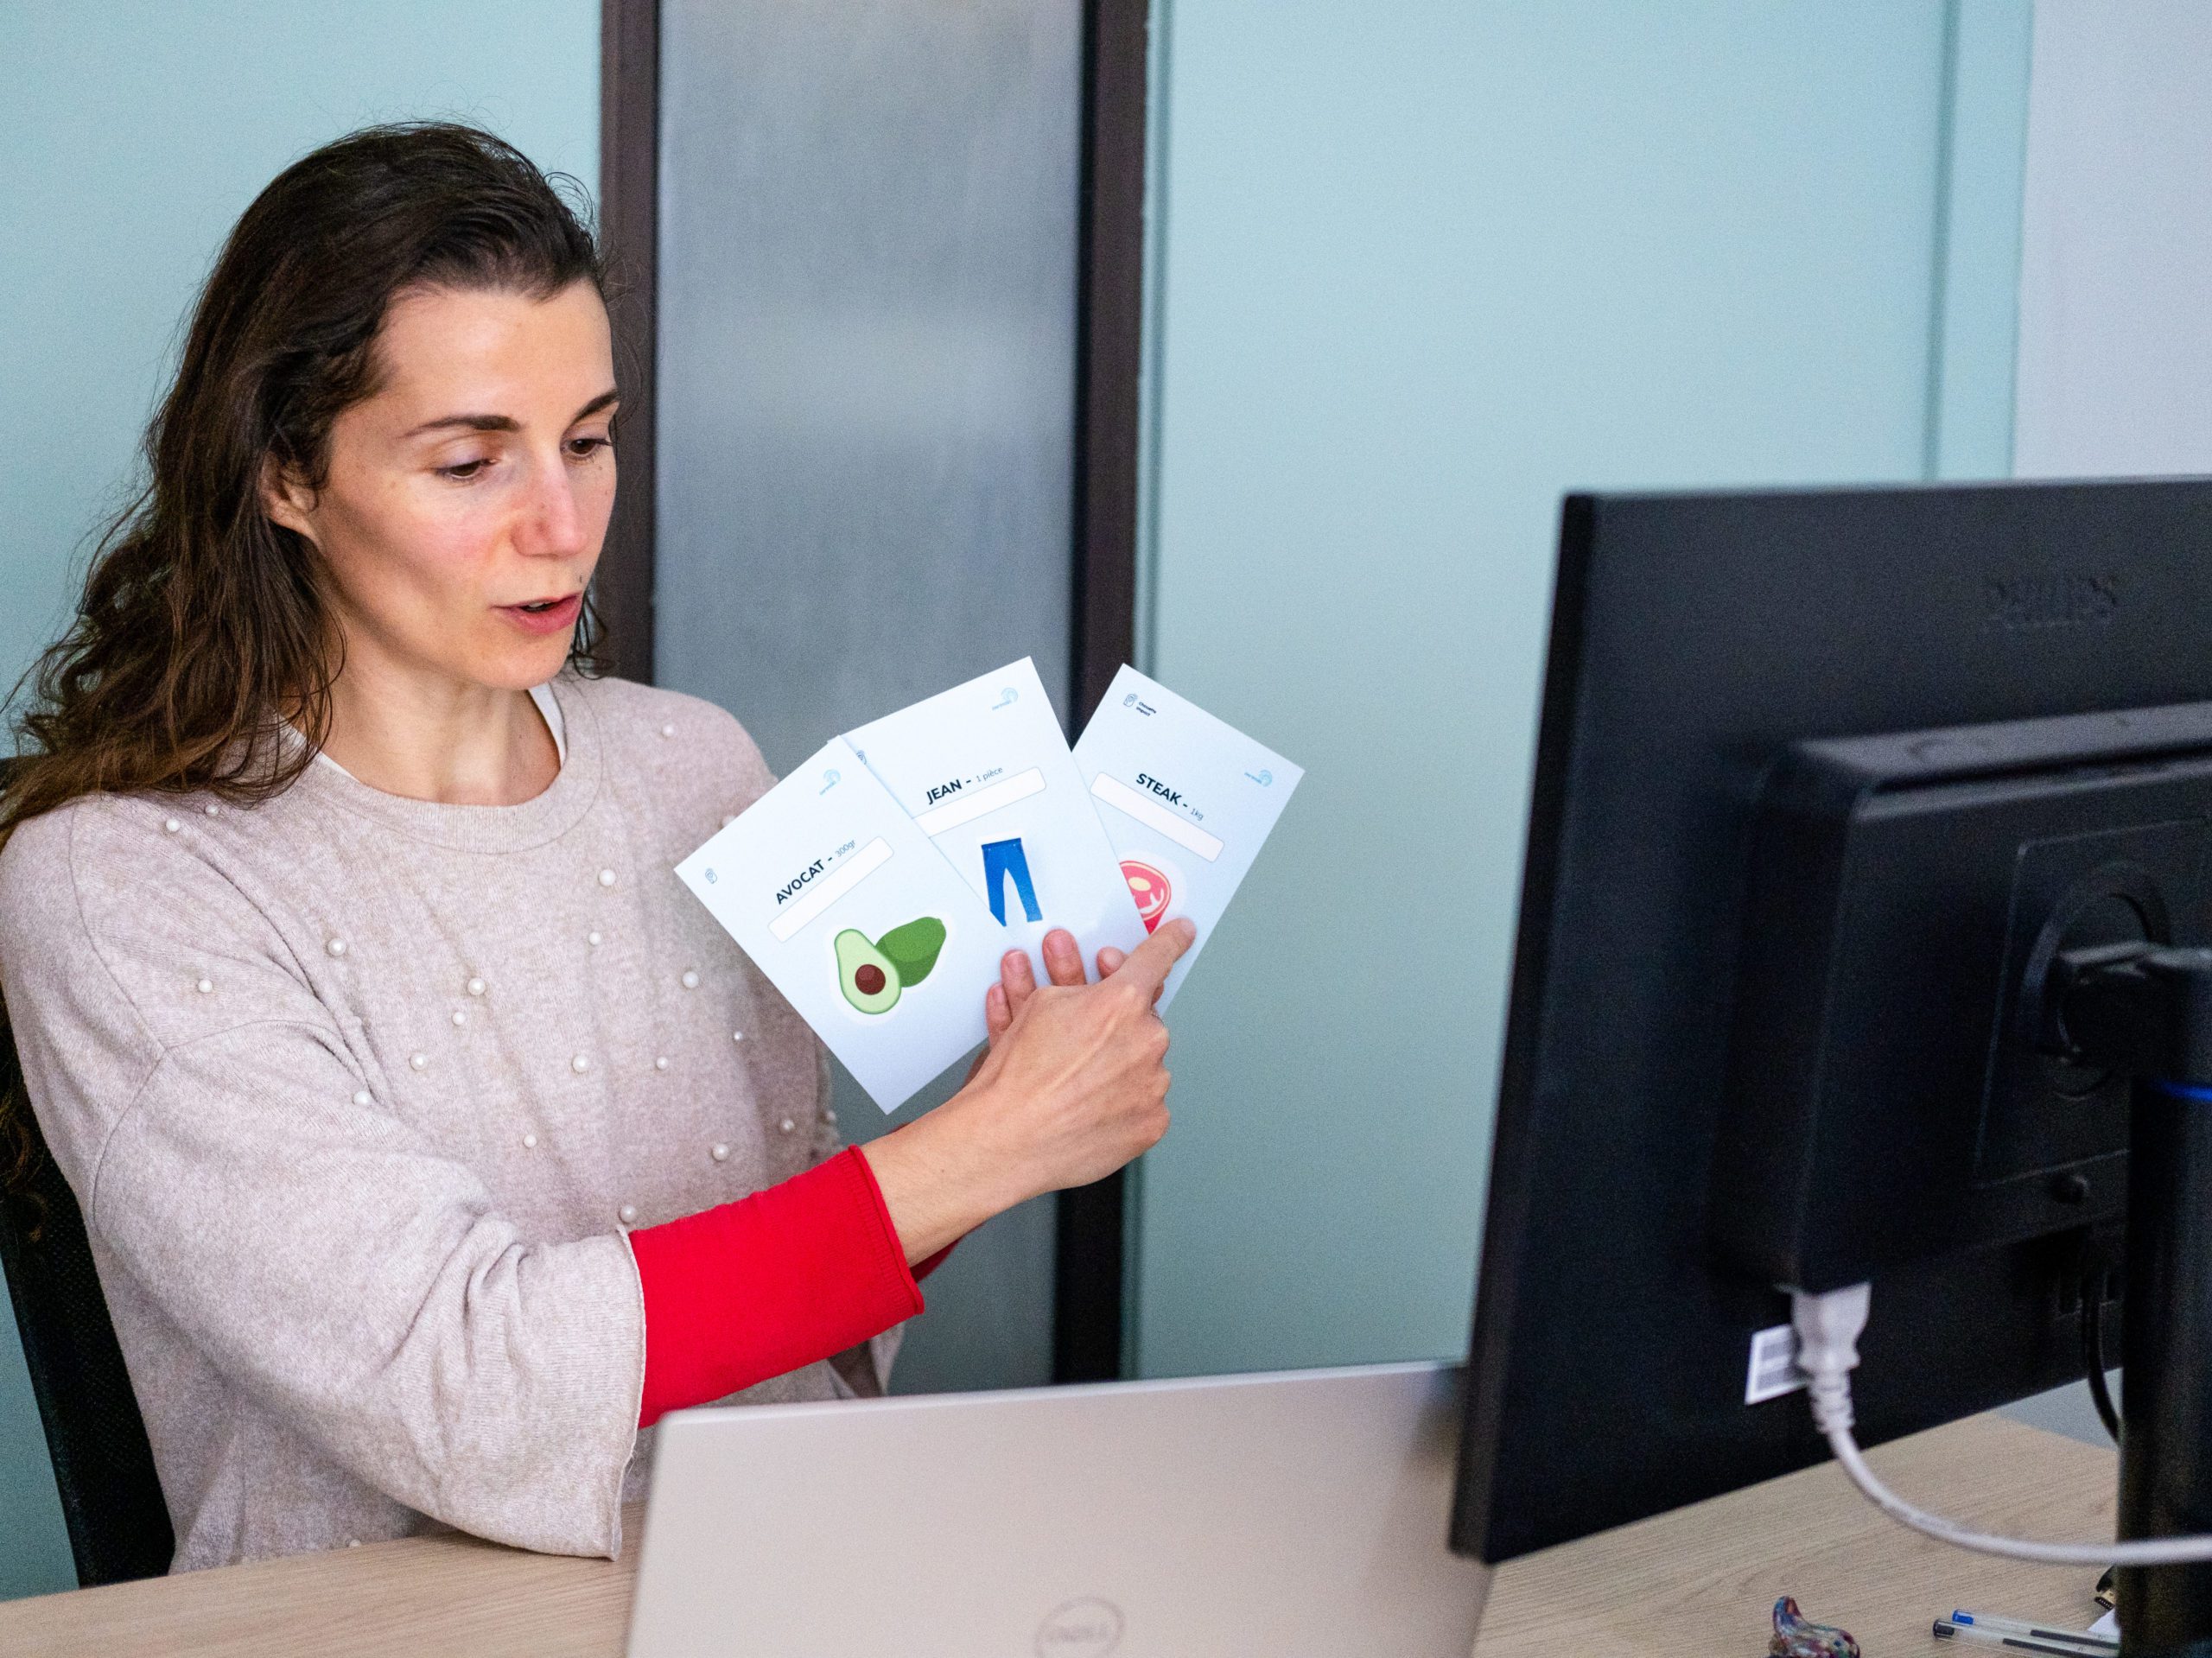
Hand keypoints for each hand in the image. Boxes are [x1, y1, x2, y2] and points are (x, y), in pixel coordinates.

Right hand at [863, 918, 1195, 1262]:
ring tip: (1070, 1073)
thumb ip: (1076, 990)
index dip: (1170, 940)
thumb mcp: (1039, 1007)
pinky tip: (1086, 1100)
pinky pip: (1142, 1102)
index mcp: (1121, 1001)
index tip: (1182, 933)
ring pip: (1141, 1061)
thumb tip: (1086, 990)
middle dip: (1115, 1017)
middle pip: (1143, 1016)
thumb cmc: (1017, 1076)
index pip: (1156, 957)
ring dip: (1113, 1062)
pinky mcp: (1151, 1123)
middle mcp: (1146, 1040)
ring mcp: (1153, 1084)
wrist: (1008, 1138)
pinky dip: (1119, 1101)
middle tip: (1087, 1017)